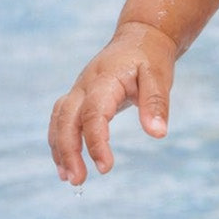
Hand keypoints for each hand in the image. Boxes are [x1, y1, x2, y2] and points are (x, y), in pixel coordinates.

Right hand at [48, 22, 175, 184]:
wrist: (140, 37)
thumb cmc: (150, 58)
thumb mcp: (160, 77)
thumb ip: (156, 104)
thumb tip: (157, 134)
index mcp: (105, 79)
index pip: (94, 114)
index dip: (96, 142)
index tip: (106, 168)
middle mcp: (85, 85)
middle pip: (66, 119)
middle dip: (69, 151)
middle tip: (79, 181)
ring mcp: (78, 90)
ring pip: (58, 120)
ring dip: (60, 150)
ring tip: (71, 178)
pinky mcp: (78, 96)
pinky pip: (61, 120)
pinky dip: (59, 141)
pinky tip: (67, 165)